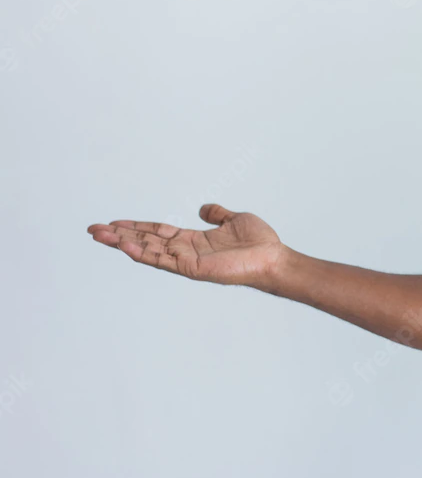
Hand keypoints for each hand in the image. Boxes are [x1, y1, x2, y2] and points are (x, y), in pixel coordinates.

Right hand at [87, 203, 287, 287]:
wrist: (273, 258)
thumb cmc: (260, 242)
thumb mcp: (235, 219)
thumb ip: (217, 214)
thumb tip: (204, 208)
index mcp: (193, 240)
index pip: (156, 232)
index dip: (135, 226)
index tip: (112, 222)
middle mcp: (185, 251)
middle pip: (145, 241)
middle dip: (118, 235)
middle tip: (92, 229)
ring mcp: (186, 261)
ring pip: (147, 251)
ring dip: (122, 243)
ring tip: (99, 235)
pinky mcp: (192, 269)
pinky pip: (162, 260)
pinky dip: (143, 253)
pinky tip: (125, 245)